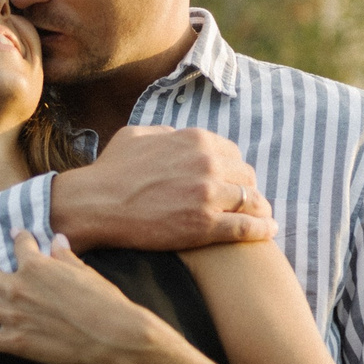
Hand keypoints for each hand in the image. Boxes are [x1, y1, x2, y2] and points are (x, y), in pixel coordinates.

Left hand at [0, 232, 159, 363]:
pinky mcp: (13, 342)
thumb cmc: (103, 301)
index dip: (19, 237)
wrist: (111, 335)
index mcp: (35, 266)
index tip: (17, 236)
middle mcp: (17, 288)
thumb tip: (57, 239)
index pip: (19, 243)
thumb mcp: (84, 272)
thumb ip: (64, 256)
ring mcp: (12, 316)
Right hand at [51, 126, 274, 249]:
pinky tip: (269, 230)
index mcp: (195, 140)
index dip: (232, 170)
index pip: (232, 153)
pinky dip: (262, 228)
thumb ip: (164, 133)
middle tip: (244, 202)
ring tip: (261, 217)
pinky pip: (246, 226)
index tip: (230, 182)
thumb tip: (174, 135)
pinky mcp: (204, 225)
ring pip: (252, 200)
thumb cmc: (109, 171)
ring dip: (258, 208)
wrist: (94, 204)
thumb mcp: (135, 136)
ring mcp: (208, 195)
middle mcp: (207, 164)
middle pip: (246, 176)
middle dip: (246, 188)